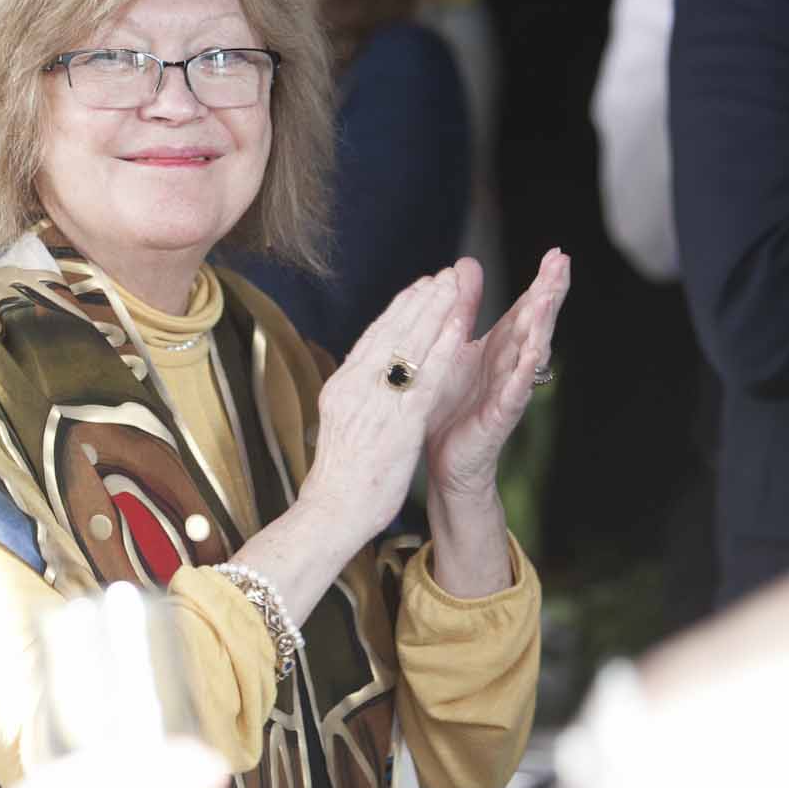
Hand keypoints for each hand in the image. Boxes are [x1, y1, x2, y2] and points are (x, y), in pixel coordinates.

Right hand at [302, 267, 472, 556]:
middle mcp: (355, 386)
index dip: (398, 309)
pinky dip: (441, 349)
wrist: (331, 512)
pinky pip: (424, 378)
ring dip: (434, 312)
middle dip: (420, 300)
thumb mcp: (341, 424)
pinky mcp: (398, 423)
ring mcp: (376, 403)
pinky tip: (457, 329)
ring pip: (408, 346)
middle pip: (391, 332)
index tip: (418, 287)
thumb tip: (364, 375)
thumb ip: (355, 396)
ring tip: (454, 287)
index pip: (373, 337)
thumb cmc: (340, 477)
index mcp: (342, 386)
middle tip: (443, 275)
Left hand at [424, 250, 569, 505]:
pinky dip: (524, 373)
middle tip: (563, 264)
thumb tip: (467, 264)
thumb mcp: (452, 347)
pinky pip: (515, 392)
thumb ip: (463, 309)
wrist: (442, 461)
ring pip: (530, 354)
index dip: (543, 282)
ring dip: (541, 326)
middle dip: (550, 294)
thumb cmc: (451, 404)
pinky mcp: (499, 417)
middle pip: (535, 324)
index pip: (526, 309)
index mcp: (498, 347)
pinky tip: (533, 355)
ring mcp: (508, 391)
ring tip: (547, 299)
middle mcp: (509, 366)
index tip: (558, 253)